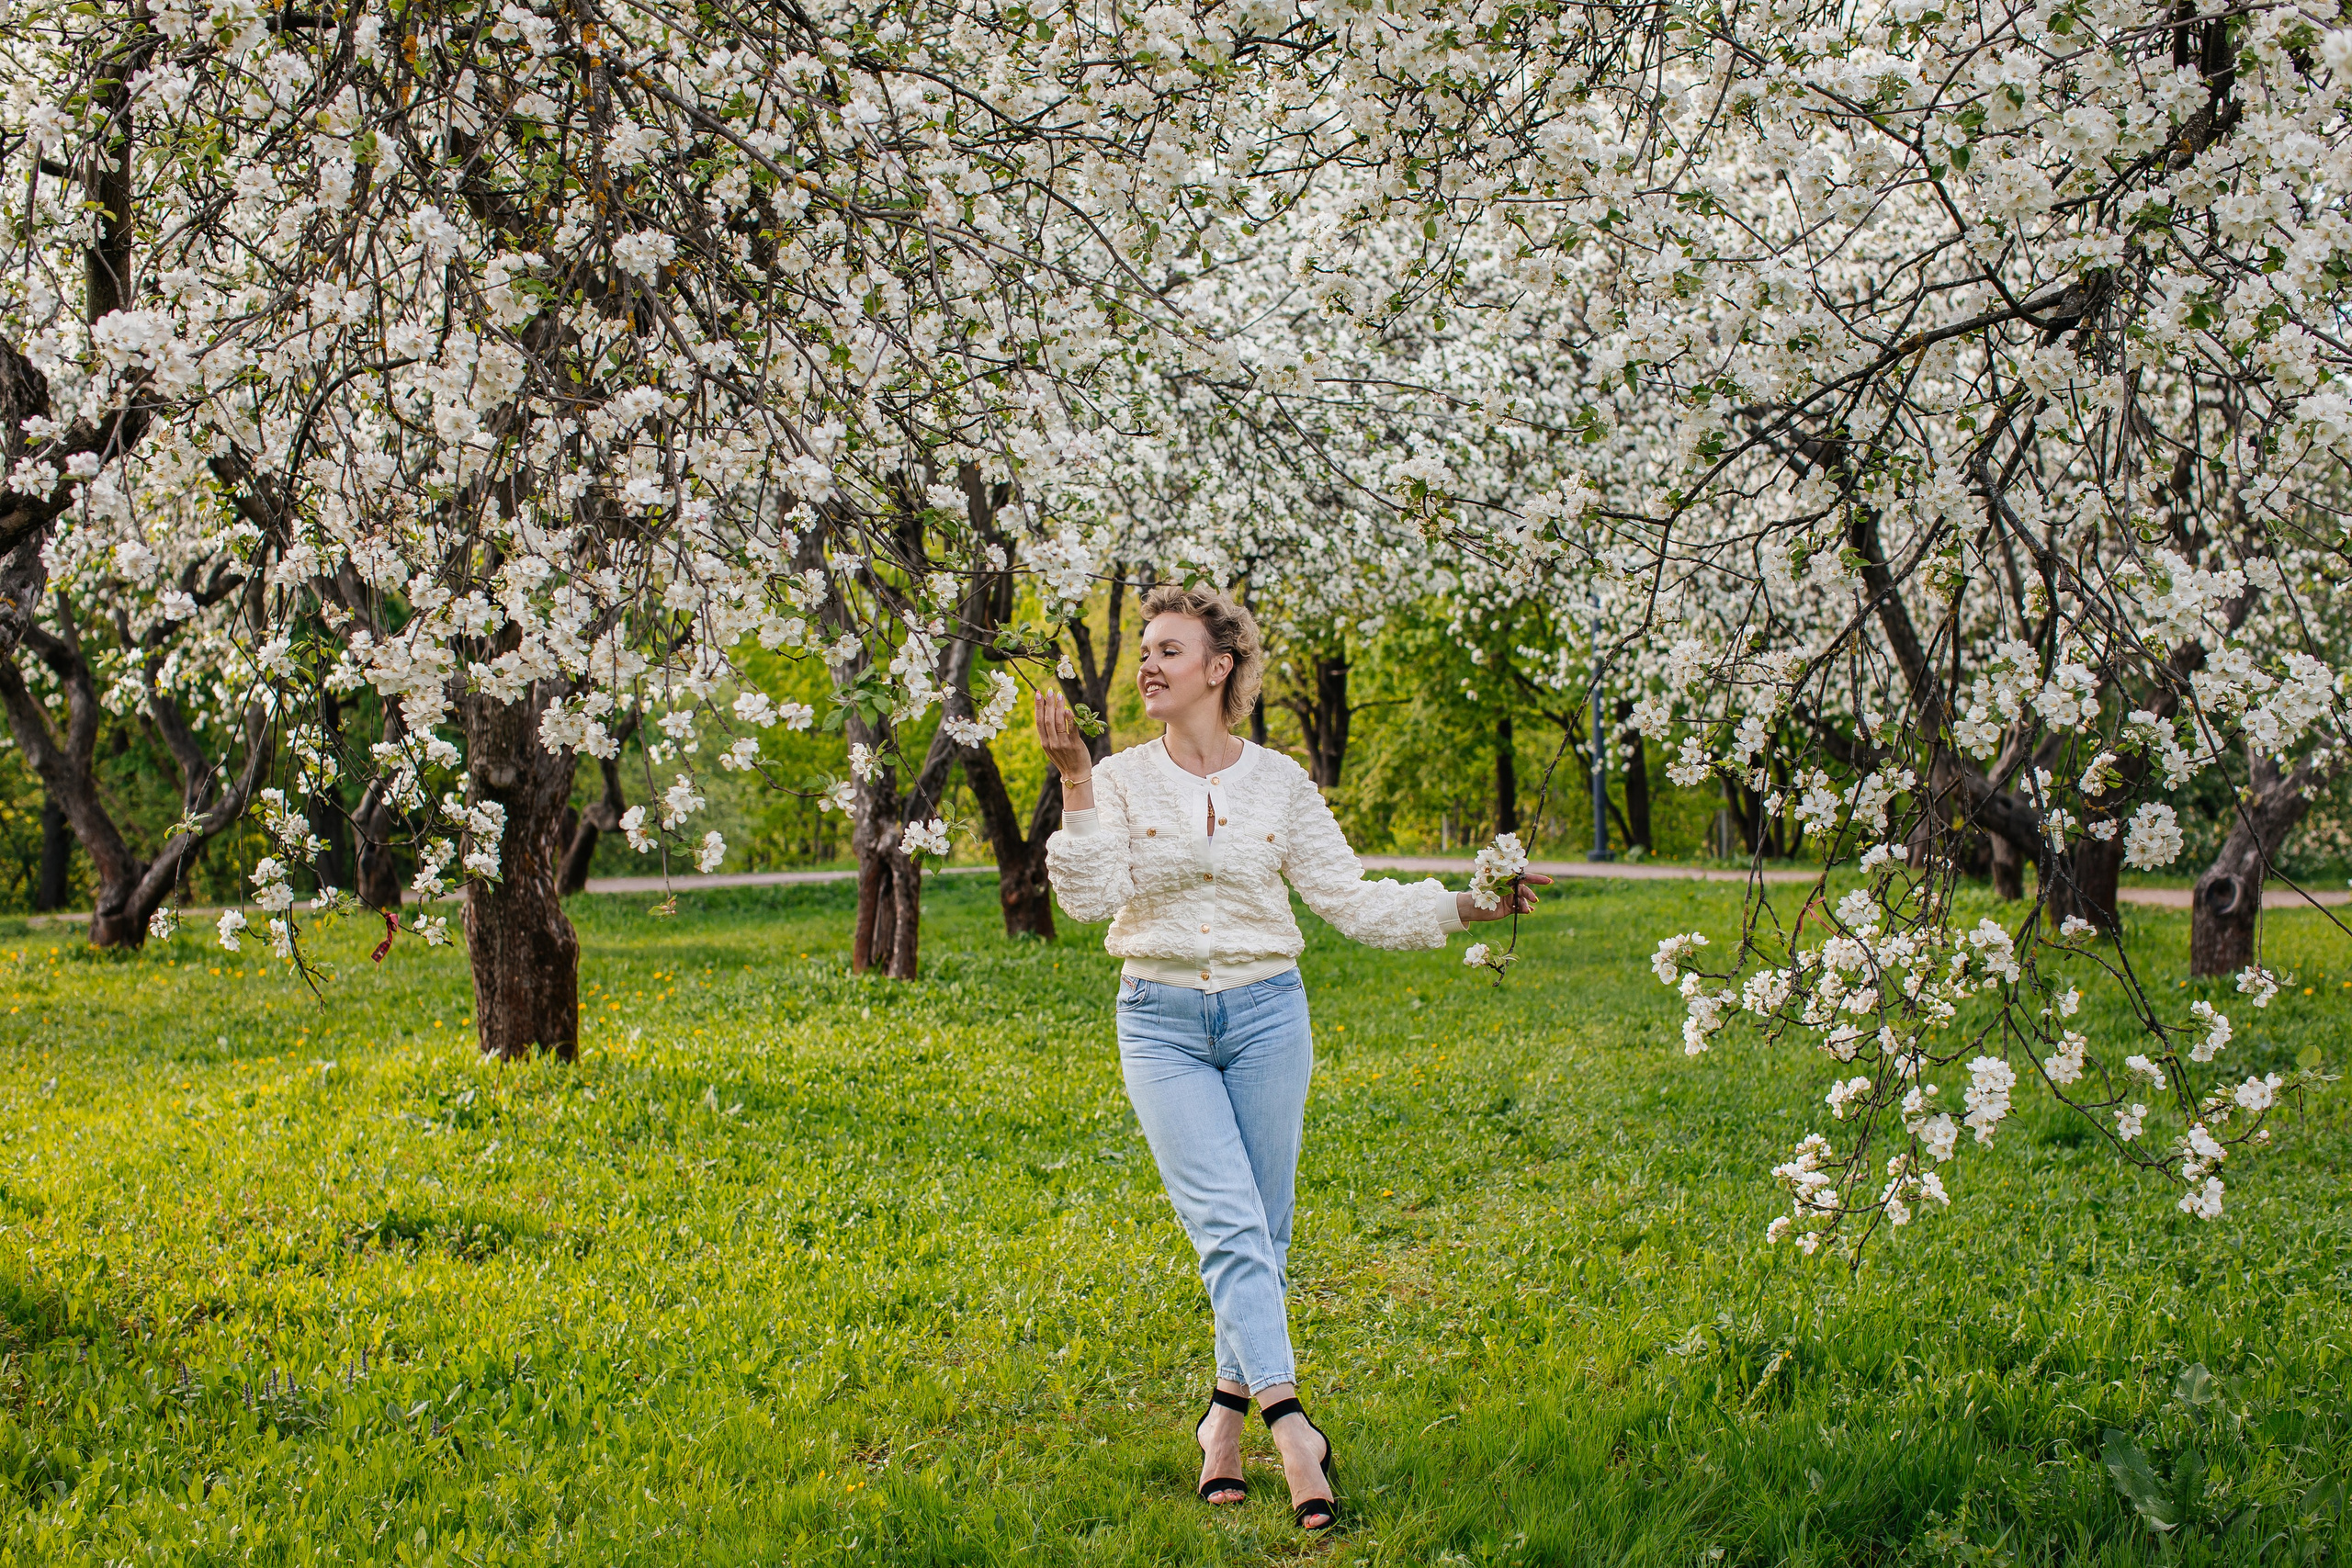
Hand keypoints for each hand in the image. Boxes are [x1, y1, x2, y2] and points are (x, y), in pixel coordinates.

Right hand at [1034, 690, 1095, 809]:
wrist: (1075, 775)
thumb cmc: (1064, 758)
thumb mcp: (1051, 747)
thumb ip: (1049, 733)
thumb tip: (1048, 712)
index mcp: (1044, 742)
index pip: (1039, 722)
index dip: (1038, 707)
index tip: (1038, 694)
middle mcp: (1052, 743)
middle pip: (1048, 720)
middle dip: (1048, 704)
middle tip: (1049, 691)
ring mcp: (1063, 744)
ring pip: (1059, 722)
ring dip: (1059, 707)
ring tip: (1060, 696)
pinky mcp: (1075, 745)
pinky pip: (1072, 730)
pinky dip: (1070, 719)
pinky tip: (1069, 709)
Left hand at [1458, 873, 1550, 925]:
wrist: (1472, 907)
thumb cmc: (1481, 892)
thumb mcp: (1495, 885)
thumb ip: (1508, 883)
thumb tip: (1521, 876)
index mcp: (1507, 879)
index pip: (1525, 877)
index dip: (1537, 879)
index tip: (1549, 881)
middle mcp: (1510, 888)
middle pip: (1525, 890)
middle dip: (1530, 894)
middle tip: (1534, 900)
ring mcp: (1510, 898)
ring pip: (1523, 900)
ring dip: (1526, 904)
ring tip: (1525, 909)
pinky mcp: (1509, 908)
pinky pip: (1520, 908)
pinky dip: (1525, 909)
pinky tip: (1529, 911)